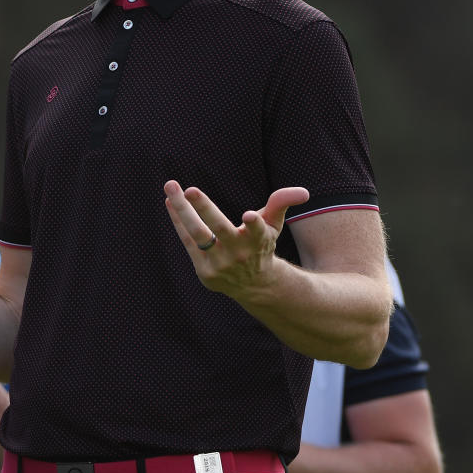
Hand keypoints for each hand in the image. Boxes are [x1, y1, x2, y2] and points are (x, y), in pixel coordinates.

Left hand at [163, 180, 309, 297]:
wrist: (253, 285)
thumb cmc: (260, 245)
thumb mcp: (273, 225)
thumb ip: (281, 203)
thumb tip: (303, 192)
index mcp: (259, 240)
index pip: (258, 232)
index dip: (254, 224)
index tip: (249, 216)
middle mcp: (239, 253)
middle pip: (218, 229)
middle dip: (204, 208)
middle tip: (189, 189)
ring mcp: (220, 263)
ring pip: (198, 233)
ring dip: (182, 210)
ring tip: (170, 186)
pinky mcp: (205, 271)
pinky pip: (188, 241)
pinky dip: (178, 221)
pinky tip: (170, 203)